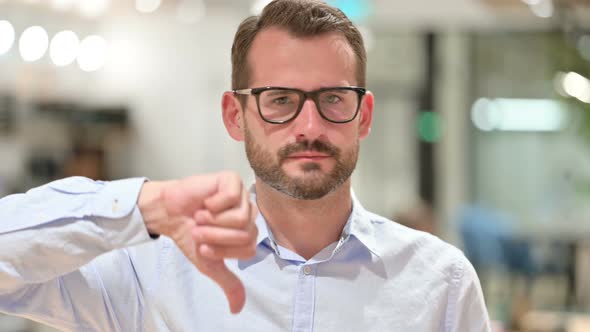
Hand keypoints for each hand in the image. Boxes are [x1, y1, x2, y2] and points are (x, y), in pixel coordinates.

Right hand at [138, 171, 257, 313]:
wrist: (168, 215)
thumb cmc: (189, 234)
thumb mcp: (209, 263)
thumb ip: (228, 283)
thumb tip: (237, 309)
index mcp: (248, 232)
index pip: (248, 250)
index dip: (223, 251)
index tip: (205, 245)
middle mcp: (249, 213)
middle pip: (245, 234)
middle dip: (215, 236)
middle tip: (199, 229)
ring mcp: (242, 195)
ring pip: (240, 218)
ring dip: (212, 221)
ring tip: (200, 216)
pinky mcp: (232, 180)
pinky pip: (232, 197)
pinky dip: (213, 204)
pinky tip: (205, 202)